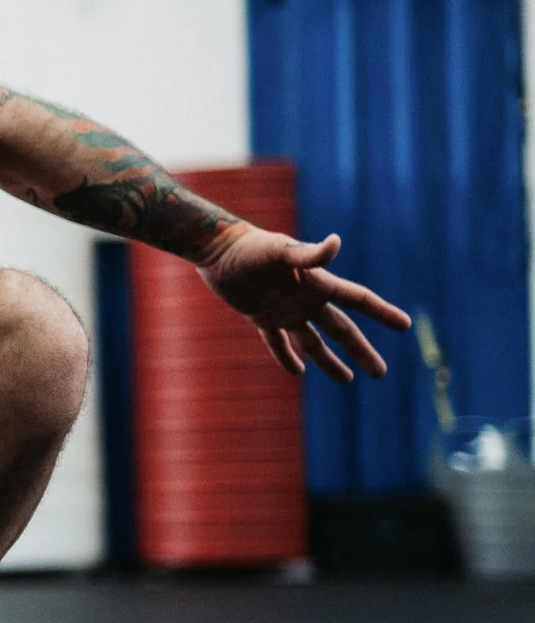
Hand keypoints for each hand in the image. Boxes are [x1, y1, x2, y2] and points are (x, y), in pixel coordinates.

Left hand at [197, 226, 409, 382]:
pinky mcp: (261, 317)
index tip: (406, 325)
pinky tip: (298, 372)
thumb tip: (336, 242)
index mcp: (318, 284)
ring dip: (329, 362)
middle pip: (342, 330)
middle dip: (361, 351)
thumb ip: (308, 253)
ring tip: (348, 381)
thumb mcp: (279, 251)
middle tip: (380, 373)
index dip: (382, 312)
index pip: (358, 300)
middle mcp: (306, 299)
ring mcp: (285, 310)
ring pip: (313, 342)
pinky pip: (277, 343)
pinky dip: (286, 357)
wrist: (217, 250)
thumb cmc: (250, 247)